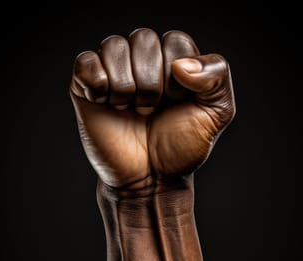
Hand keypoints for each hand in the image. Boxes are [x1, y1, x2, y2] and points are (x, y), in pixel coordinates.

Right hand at [71, 28, 234, 188]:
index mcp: (173, 59)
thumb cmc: (181, 146)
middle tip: (152, 110)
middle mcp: (142, 59)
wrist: (150, 180)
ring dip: (126, 84)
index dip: (177, 74)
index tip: (177, 102)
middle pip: (143, 38)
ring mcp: (112, 71)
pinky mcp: (85, 86)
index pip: (174, 40)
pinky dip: (97, 82)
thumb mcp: (217, 113)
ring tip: (130, 109)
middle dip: (151, 81)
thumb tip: (180, 64)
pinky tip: (106, 103)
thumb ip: (217, 76)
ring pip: (114, 45)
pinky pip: (85, 62)